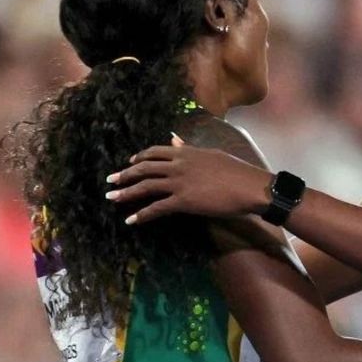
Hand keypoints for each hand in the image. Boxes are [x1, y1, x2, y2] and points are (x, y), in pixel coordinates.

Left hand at [105, 139, 270, 223]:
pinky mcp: (183, 201)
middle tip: (111, 181)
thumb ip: (190, 149)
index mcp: (186, 152)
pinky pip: (156, 208)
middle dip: (124, 175)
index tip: (129, 162)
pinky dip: (142, 214)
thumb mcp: (212, 154)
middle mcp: (178, 165)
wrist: (250, 187)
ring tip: (111, 199)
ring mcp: (179, 183)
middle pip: (144, 168)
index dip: (139, 157)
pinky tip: (131, 220)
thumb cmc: (238, 171)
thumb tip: (175, 141)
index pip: (155, 152)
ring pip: (145, 186)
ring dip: (126, 193)